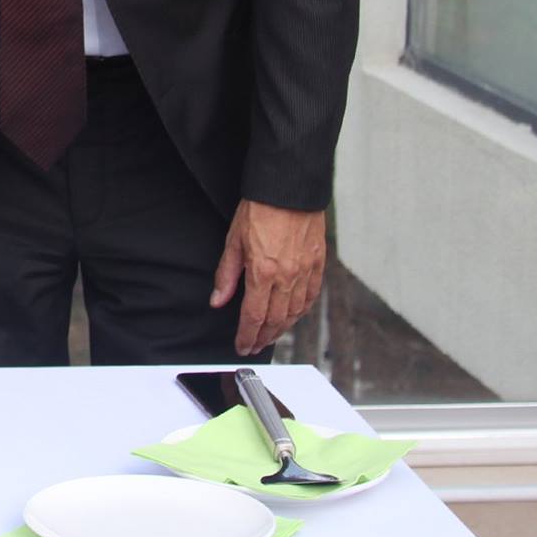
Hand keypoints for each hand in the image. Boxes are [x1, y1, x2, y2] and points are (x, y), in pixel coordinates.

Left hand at [210, 199, 326, 355]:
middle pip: (275, 320)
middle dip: (263, 338)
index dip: (246, 335)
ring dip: (281, 329)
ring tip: (270, 336)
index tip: (241, 346)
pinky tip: (293, 316)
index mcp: (263, 272)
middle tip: (254, 346)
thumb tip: (218, 299)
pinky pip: (311, 297)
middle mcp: (288, 277)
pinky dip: (301, 311)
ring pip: (295, 312)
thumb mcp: (233, 241)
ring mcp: (306, 272)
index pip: (254, 316)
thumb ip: (226, 275)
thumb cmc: (260, 210)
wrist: (289, 190)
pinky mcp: (318, 265)